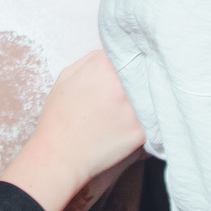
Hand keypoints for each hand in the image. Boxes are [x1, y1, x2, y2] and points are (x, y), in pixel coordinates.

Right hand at [1, 51, 141, 210]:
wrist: (59, 156)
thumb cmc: (59, 118)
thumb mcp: (66, 77)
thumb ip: (91, 60)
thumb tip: (113, 55)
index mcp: (103, 66)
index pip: (129, 54)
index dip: (129, 63)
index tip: (126, 73)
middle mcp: (122, 84)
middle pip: (143, 73)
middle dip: (138, 81)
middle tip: (126, 95)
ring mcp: (134, 108)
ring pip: (150, 97)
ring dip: (145, 101)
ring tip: (125, 112)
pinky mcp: (141, 131)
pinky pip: (151, 121)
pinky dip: (144, 123)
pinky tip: (127, 129)